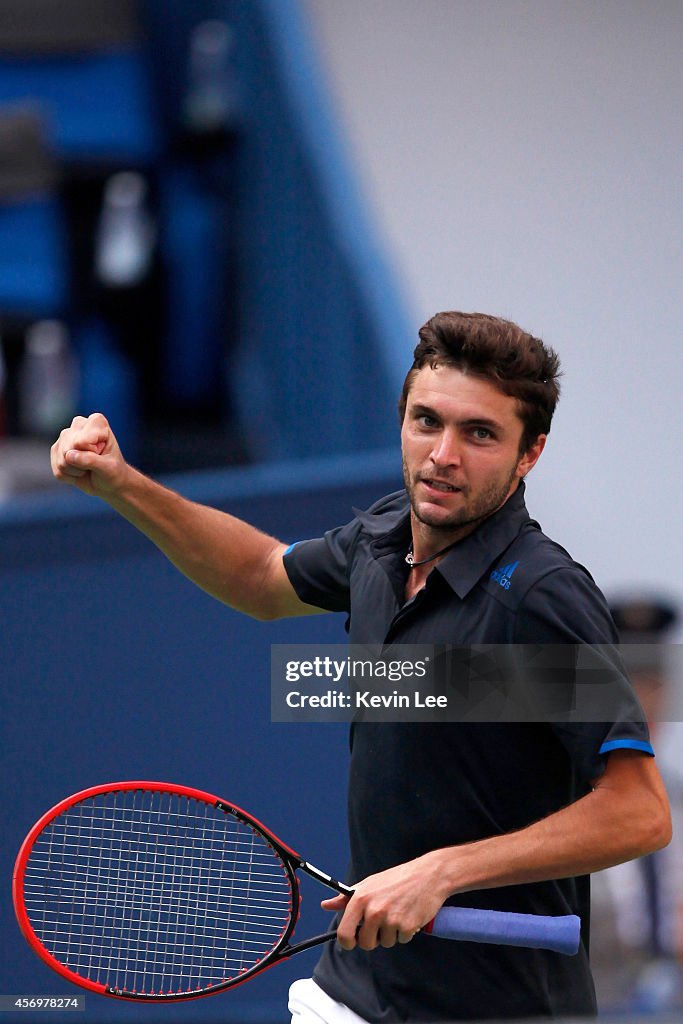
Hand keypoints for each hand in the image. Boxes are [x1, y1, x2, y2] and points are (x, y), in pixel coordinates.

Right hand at [51, 413, 128, 498]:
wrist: (108, 481)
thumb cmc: (113, 471)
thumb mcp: (109, 467)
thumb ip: (91, 460)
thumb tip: (68, 455)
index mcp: (96, 422)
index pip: (81, 441)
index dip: (92, 453)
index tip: (102, 453)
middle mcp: (78, 424)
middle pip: (68, 450)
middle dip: (82, 464)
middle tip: (95, 463)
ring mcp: (65, 436)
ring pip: (62, 462)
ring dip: (76, 471)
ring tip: (88, 467)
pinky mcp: (56, 450)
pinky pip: (58, 470)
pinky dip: (70, 476)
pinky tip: (79, 470)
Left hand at [321, 852, 448, 950]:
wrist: (428, 874)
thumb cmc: (397, 879)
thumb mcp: (369, 884)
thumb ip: (346, 898)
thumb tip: (326, 905)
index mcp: (360, 899)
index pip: (344, 933)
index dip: (347, 943)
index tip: (352, 942)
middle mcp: (374, 910)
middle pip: (366, 943)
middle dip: (373, 938)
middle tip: (382, 923)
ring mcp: (391, 919)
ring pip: (385, 942)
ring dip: (392, 933)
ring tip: (398, 913)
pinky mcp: (407, 927)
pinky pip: (402, 940)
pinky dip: (406, 932)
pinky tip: (409, 915)